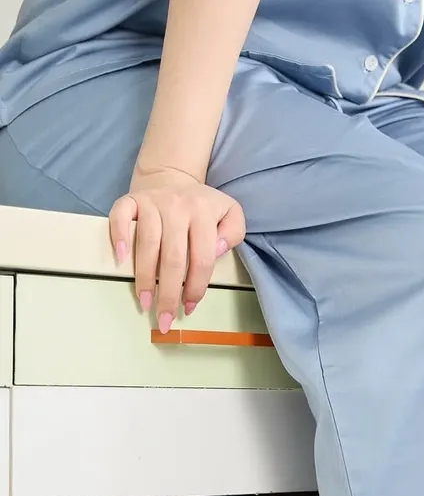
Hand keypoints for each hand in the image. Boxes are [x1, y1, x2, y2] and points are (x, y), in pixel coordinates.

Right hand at [109, 167, 245, 332]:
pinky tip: (121, 259)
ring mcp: (152, 202)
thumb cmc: (201, 206)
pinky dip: (118, 236)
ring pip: (147, 244)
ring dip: (145, 278)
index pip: (202, 258)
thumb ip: (233, 232)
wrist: (172, 177)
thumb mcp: (229, 214)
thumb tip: (216, 250)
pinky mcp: (131, 199)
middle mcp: (177, 206)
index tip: (189, 307)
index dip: (196, 287)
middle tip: (164, 319)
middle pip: (173, 257)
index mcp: (203, 212)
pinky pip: (120, 216)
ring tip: (144, 302)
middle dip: (168, 293)